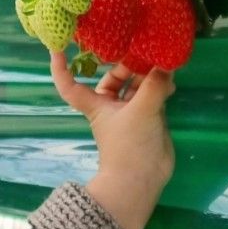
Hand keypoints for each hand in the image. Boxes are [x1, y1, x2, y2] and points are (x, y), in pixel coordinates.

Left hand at [49, 52, 176, 187]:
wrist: (141, 179)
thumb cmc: (129, 145)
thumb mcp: (141, 109)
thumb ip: (153, 84)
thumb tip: (166, 65)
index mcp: (96, 104)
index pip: (70, 85)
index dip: (61, 68)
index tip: (56, 49)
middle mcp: (110, 106)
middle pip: (113, 78)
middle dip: (128, 64)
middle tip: (146, 50)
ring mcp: (130, 112)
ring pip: (136, 85)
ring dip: (148, 74)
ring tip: (163, 62)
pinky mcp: (148, 118)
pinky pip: (152, 95)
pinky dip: (160, 86)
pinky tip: (171, 80)